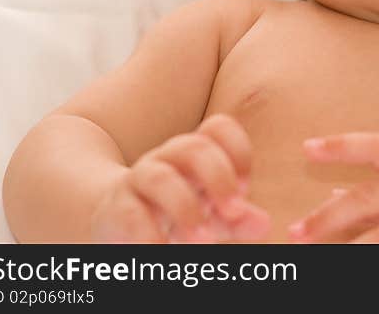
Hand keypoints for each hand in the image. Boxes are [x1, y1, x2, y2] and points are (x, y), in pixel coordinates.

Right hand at [90, 114, 269, 242]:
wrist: (115, 217)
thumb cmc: (175, 212)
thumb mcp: (210, 214)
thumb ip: (237, 218)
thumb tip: (263, 224)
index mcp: (195, 152)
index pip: (218, 128)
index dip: (238, 151)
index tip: (245, 187)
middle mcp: (167, 158)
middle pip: (194, 148)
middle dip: (219, 177)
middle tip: (234, 211)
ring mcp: (139, 179)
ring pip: (160, 178)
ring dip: (186, 208)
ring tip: (204, 240)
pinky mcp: (115, 208)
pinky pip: (131, 214)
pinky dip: (149, 235)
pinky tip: (164, 250)